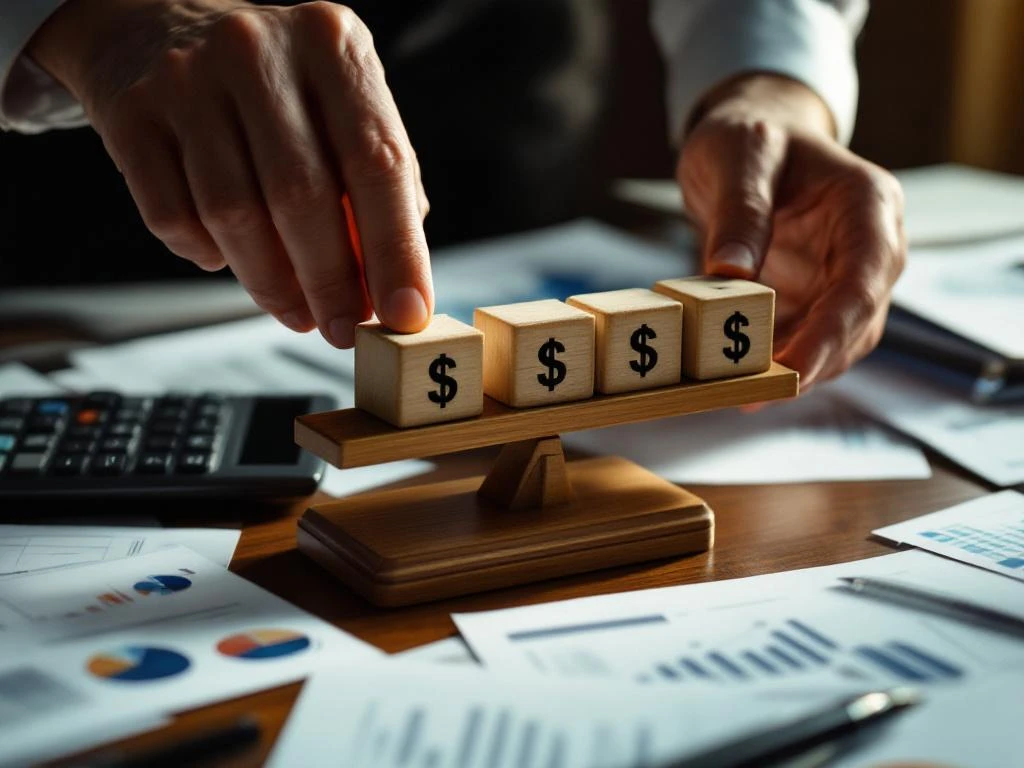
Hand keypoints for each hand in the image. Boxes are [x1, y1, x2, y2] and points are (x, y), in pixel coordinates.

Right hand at [29, 0, 432, 346]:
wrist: (155, 23)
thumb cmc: (274, 84)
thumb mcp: (339, 103)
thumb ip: (375, 181)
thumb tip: (393, 285)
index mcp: (331, 44)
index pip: (377, 162)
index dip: (396, 250)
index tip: (405, 315)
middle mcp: (257, 50)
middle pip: (302, 196)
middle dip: (330, 282)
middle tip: (344, 328)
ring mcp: (186, 78)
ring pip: (234, 215)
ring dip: (271, 283)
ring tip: (296, 311)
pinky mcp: (130, 113)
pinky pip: (173, 218)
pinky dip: (207, 256)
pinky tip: (228, 256)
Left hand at [677, 75, 905, 388]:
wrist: (748, 138)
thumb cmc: (751, 135)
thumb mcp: (739, 155)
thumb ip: (740, 211)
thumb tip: (730, 274)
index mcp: (867, 204)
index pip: (864, 278)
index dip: (833, 331)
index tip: (797, 370)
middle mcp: (870, 246)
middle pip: (859, 321)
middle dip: (813, 363)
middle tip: (758, 395)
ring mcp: (843, 276)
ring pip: (838, 342)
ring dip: (796, 372)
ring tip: (743, 394)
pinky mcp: (814, 298)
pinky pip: (805, 340)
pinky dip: (778, 363)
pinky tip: (741, 380)